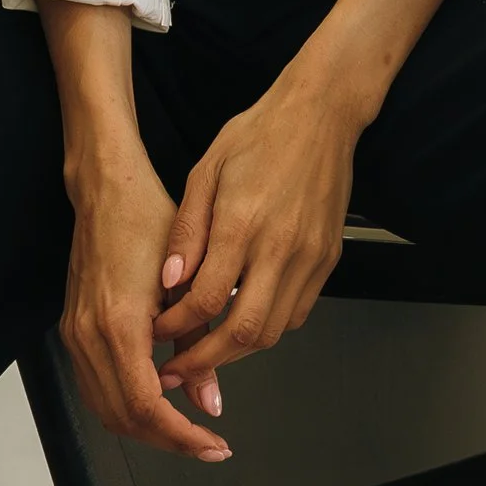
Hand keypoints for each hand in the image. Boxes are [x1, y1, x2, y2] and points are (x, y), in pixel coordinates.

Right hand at [59, 149, 231, 460]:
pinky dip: (125, 406)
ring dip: (146, 428)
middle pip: (122, 418)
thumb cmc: (148, 221)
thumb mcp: (188, 282)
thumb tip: (210, 402)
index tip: (212, 445)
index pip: (146, 406)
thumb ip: (198, 346)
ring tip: (187, 431)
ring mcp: (75, 335)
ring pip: (105, 409)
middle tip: (207, 446)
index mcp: (119, 325)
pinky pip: (95, 387)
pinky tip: (158, 402)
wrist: (106, 192)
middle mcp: (89, 336)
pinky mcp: (72, 330)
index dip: (180, 435)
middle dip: (167, 440)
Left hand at [149, 67, 363, 387]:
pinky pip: (298, 312)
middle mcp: (281, 247)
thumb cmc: (260, 135)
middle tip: (179, 370)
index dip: (177, 327)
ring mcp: (311, 257)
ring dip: (238, 350)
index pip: (205, 299)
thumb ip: (187, 231)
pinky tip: (245, 322)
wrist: (321, 115)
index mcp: (243, 223)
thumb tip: (169, 280)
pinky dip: (269, 327)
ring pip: (275, 331)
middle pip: (244, 331)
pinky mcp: (328, 259)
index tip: (158, 333)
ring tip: (208, 352)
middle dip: (207, 360)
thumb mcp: (206, 172)